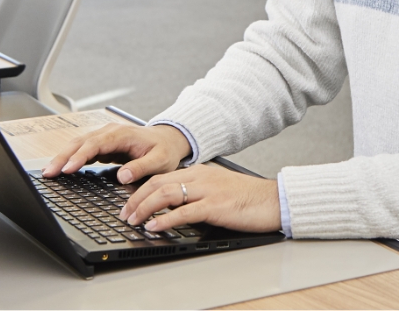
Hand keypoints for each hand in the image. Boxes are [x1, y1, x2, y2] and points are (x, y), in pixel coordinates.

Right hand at [42, 123, 190, 182]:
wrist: (169, 140)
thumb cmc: (164, 150)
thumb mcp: (160, 161)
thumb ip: (142, 167)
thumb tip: (122, 176)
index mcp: (122, 134)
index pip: (96, 144)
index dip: (80, 156)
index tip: (67, 169)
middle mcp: (110, 132)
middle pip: (81, 143)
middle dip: (63, 157)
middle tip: (48, 173)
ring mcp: (104, 137)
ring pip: (78, 145)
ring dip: (62, 157)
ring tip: (47, 173)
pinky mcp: (102, 145)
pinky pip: (81, 150)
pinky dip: (69, 158)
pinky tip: (59, 170)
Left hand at [120, 163, 280, 233]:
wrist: (273, 199)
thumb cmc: (247, 198)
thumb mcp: (218, 189)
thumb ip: (196, 192)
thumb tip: (173, 206)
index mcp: (200, 172)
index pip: (162, 176)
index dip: (142, 189)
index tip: (129, 202)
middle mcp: (201, 177)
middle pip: (159, 183)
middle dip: (136, 198)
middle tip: (124, 213)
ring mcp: (208, 190)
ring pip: (166, 194)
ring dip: (145, 208)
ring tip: (133, 220)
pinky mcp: (215, 206)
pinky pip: (184, 212)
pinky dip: (165, 220)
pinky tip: (154, 227)